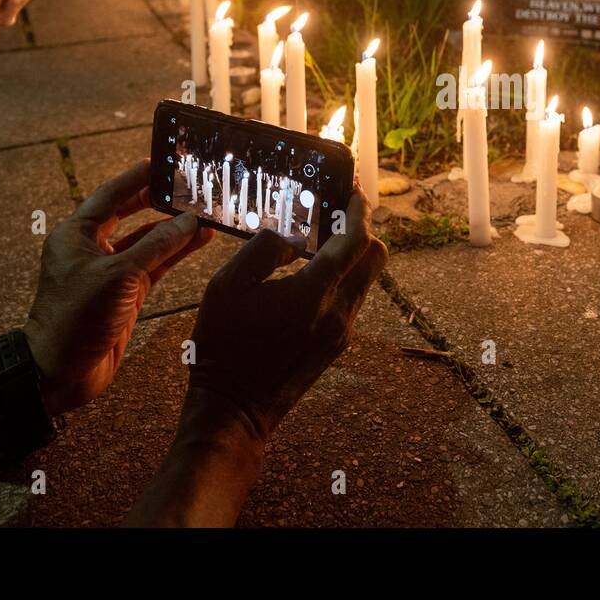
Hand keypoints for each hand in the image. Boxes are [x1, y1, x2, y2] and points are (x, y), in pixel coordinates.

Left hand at [25, 161, 213, 414]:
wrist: (61, 370)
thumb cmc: (77, 317)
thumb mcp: (120, 275)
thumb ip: (157, 245)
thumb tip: (188, 220)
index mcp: (77, 234)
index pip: (111, 195)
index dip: (136, 178)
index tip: (161, 162)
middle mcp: (93, 249)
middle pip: (131, 215)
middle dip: (160, 201)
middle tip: (188, 185)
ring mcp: (111, 272)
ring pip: (148, 241)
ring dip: (175, 229)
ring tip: (205, 213)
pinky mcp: (126, 293)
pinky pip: (155, 265)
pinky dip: (176, 253)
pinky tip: (199, 240)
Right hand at [185, 187, 387, 442]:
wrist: (234, 410)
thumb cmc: (223, 347)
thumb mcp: (227, 285)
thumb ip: (265, 249)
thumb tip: (294, 239)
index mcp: (314, 293)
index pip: (355, 239)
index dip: (358, 209)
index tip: (352, 190)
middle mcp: (338, 312)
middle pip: (376, 256)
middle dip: (363, 230)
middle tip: (339, 213)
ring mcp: (341, 332)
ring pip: (366, 279)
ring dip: (352, 256)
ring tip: (320, 241)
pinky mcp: (336, 346)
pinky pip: (351, 300)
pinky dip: (342, 279)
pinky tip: (311, 275)